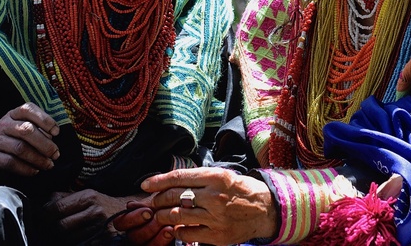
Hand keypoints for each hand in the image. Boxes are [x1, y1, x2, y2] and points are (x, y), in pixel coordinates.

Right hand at [0, 102, 59, 175]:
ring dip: (38, 159)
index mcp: (14, 114)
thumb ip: (39, 130)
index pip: (28, 110)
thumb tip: (52, 138)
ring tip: (48, 164)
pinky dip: (26, 168)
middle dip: (45, 144)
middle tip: (55, 154)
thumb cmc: (15, 139)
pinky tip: (35, 171)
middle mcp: (3, 124)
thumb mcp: (25, 129)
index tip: (56, 132)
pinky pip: (11, 162)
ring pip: (20, 148)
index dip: (45, 120)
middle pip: (26, 130)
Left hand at [44, 189, 147, 243]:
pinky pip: (81, 244)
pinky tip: (77, 238)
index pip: (57, 207)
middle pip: (62, 225)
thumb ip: (65, 197)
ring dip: (64, 238)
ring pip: (70, 238)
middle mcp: (95, 210)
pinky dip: (76, 243)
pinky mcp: (104, 239)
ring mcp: (101, 227)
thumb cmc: (103, 205)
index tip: (43, 217)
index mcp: (88, 196)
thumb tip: (45, 202)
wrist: (131, 214)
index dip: (46, 214)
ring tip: (66, 233)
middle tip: (52, 228)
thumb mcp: (87, 195)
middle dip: (53, 229)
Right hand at [113, 200, 175, 245]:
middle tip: (159, 220)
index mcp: (130, 220)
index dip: (133, 218)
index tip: (148, 212)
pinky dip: (163, 241)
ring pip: (145, 245)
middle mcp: (136, 233)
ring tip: (168, 228)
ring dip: (157, 237)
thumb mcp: (157, 200)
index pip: (121, 222)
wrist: (181, 209)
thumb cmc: (167, 203)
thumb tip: (130, 205)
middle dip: (148, 228)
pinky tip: (172, 232)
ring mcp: (147, 242)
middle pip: (133, 236)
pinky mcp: (157, 245)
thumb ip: (144, 204)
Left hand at [139, 167, 276, 245]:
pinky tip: (176, 227)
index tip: (146, 185)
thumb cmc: (239, 189)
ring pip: (177, 216)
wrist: (265, 210)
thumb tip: (168, 182)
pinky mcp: (217, 236)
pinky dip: (177, 230)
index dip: (158, 181)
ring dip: (163, 215)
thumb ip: (197, 178)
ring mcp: (216, 218)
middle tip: (152, 201)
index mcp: (215, 177)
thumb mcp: (221, 175)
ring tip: (160, 214)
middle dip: (158, 199)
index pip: (179, 177)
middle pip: (175, 196)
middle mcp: (214, 196)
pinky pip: (187, 234)